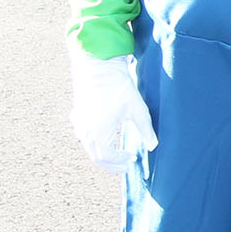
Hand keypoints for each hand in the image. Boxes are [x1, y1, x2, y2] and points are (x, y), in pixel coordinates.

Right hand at [69, 49, 155, 170]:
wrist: (98, 65)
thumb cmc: (118, 86)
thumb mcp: (137, 109)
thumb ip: (146, 130)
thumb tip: (153, 146)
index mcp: (99, 132)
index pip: (108, 157)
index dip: (120, 162)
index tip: (133, 159)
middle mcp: (85, 131)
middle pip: (96, 157)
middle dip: (111, 164)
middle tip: (125, 166)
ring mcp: (79, 123)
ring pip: (89, 147)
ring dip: (102, 154)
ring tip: (116, 155)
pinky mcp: (77, 115)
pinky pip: (84, 137)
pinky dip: (95, 143)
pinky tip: (105, 139)